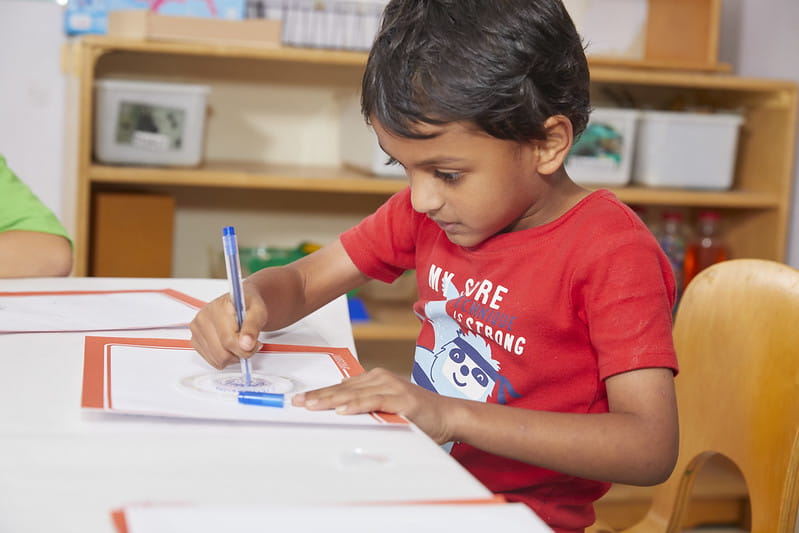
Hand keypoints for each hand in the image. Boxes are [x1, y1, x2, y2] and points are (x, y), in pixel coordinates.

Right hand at [189, 280, 266, 368]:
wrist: (241, 304)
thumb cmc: (248, 306)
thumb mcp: (258, 312)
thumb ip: (252, 328)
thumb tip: (246, 344)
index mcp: (217, 308)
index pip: (229, 340)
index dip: (246, 348)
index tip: (256, 344)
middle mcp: (203, 318)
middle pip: (222, 353)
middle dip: (240, 353)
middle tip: (250, 344)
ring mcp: (197, 330)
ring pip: (218, 360)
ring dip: (233, 357)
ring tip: (240, 343)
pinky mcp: (195, 341)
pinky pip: (213, 360)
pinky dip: (225, 358)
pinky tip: (230, 346)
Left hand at [292, 368, 456, 443]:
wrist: (447, 415)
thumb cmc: (417, 414)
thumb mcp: (385, 408)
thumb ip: (366, 407)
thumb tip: (339, 412)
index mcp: (374, 379)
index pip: (341, 387)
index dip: (319, 393)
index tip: (299, 400)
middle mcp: (381, 379)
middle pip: (343, 389)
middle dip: (318, 396)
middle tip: (297, 403)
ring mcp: (391, 387)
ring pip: (354, 393)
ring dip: (331, 400)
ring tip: (312, 405)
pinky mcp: (401, 399)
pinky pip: (374, 401)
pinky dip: (357, 405)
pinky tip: (342, 410)